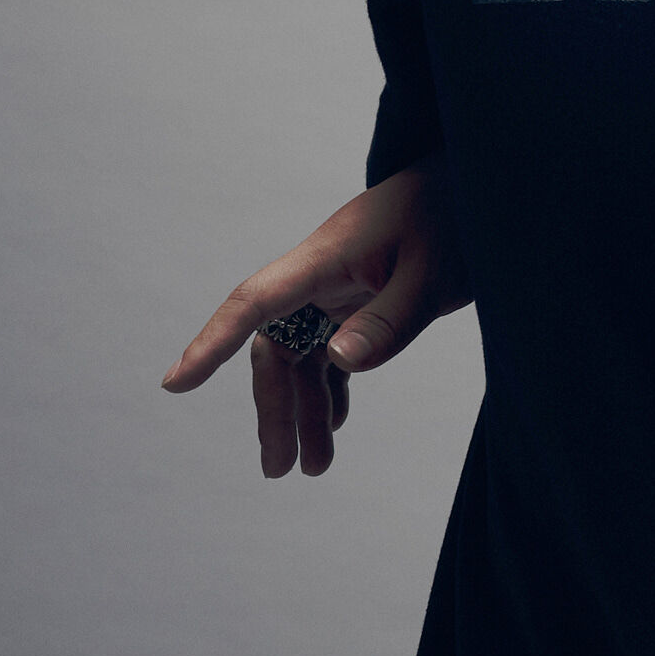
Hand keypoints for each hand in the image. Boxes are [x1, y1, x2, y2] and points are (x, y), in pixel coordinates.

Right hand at [161, 160, 472, 479]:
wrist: (480, 183)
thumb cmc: (458, 216)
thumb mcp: (435, 274)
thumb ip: (390, 320)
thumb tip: (338, 361)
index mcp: (325, 257)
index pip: (254, 302)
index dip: (212, 342)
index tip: (174, 385)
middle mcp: (319, 273)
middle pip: (275, 347)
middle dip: (274, 410)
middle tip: (279, 472)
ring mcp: (337, 286)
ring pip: (301, 356)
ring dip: (304, 410)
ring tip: (314, 469)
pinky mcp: (359, 298)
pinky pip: (329, 349)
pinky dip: (329, 388)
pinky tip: (332, 425)